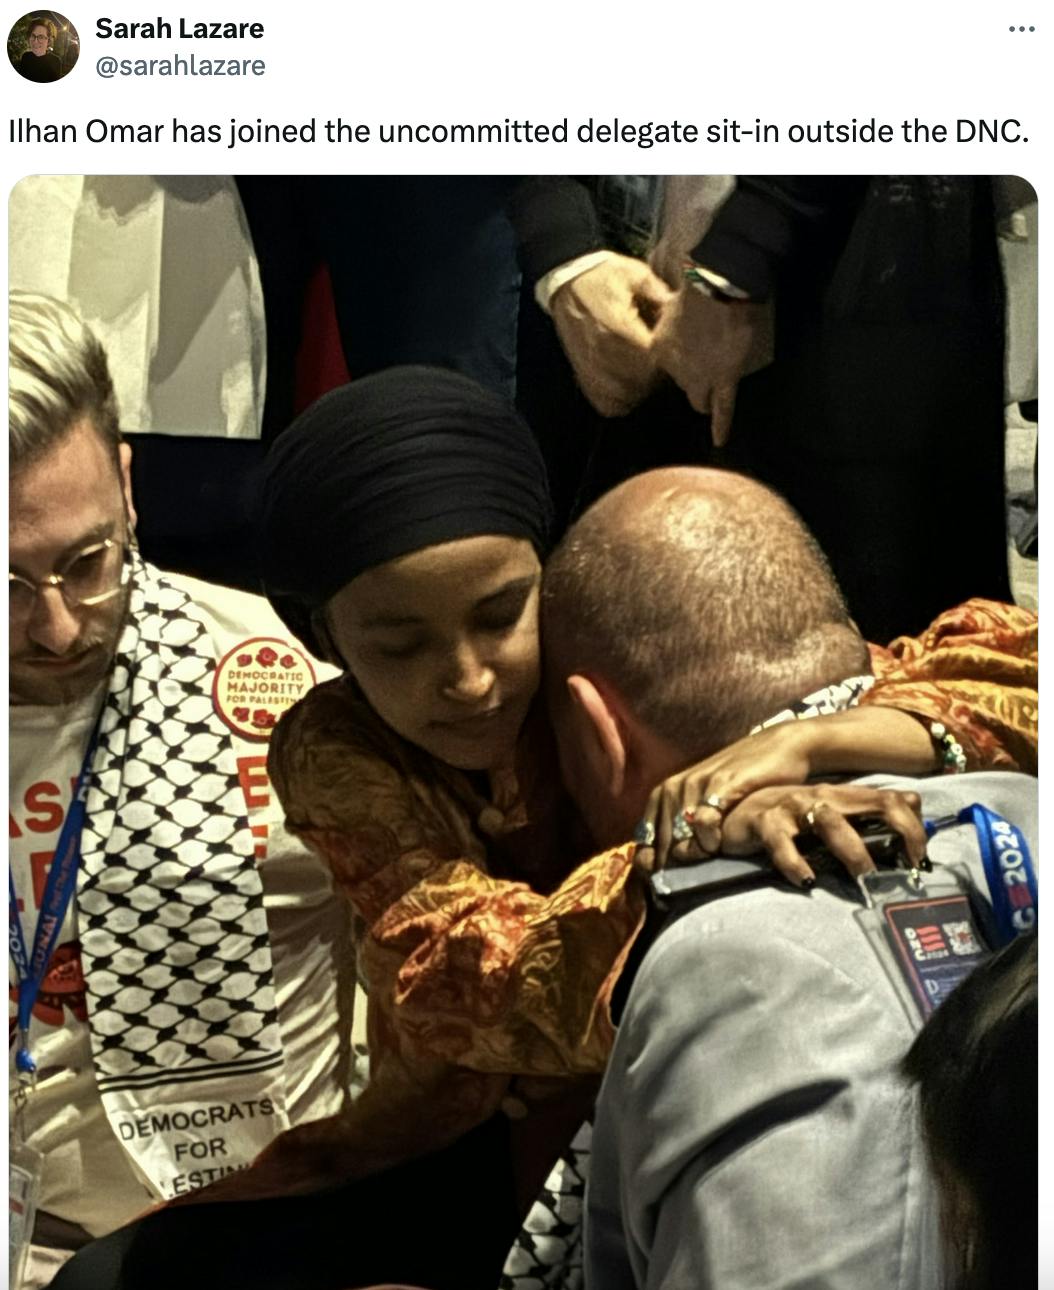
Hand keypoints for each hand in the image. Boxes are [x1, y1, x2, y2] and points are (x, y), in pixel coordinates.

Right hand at [550, 254, 674, 415]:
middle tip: (664, 362)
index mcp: (619, 329)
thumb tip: (680, 309)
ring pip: (627, 397)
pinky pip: (608, 404)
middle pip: (643, 382)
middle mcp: (603, 354)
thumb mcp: (635, 273)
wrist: (567, 283)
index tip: (674, 349)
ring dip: (642, 390)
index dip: (668, 358)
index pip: (653, 359)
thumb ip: (659, 291)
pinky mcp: (585, 377)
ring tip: (648, 373)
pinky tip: (629, 385)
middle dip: (658, 375)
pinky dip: (622, 401)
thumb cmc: (604, 277)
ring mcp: (592, 369)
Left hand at [635, 721, 819, 872]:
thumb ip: (685, 826)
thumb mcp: (705, 801)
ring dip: (690, 854)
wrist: (777, 747)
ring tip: (704, 865)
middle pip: (662, 840)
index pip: (646, 837)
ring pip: (680, 832)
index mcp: (665, 792)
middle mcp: (675, 786)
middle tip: (687, 884)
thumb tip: (669, 864)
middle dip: (671, 865)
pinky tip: (717, 847)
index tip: (666, 883)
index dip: (652, 863)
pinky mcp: (723, 782)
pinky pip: (705, 818)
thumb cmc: (741, 782)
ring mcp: (697, 783)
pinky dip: (708, 838)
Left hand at [651, 285, 772, 444]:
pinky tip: (719, 440)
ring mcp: (699, 376)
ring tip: (712, 399)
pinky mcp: (723, 378)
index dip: (679, 361)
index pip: (667, 366)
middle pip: (683, 384)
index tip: (686, 357)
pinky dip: (721, 425)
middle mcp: (675, 368)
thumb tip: (668, 310)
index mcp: (658, 347)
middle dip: (692, 379)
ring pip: (699, 399)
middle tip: (704, 371)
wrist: (718, 285)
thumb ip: (668, 313)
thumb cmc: (695, 287)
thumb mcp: (670, 301)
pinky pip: (722, 408)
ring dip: (705, 398)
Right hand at [720, 782, 927, 886]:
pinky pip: (781, 842)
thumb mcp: (826, 816)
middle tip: (906, 869)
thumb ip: (862, 816)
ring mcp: (792, 805)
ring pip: (832, 821)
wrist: (727, 814)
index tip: (920, 860)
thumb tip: (911, 806)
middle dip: (901, 831)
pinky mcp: (763, 821)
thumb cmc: (782, 820)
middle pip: (875, 802)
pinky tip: (805, 879)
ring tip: (863, 878)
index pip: (890, 799)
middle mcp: (822, 796)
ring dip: (854, 850)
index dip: (913, 826)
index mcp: (840, 796)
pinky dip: (795, 862)